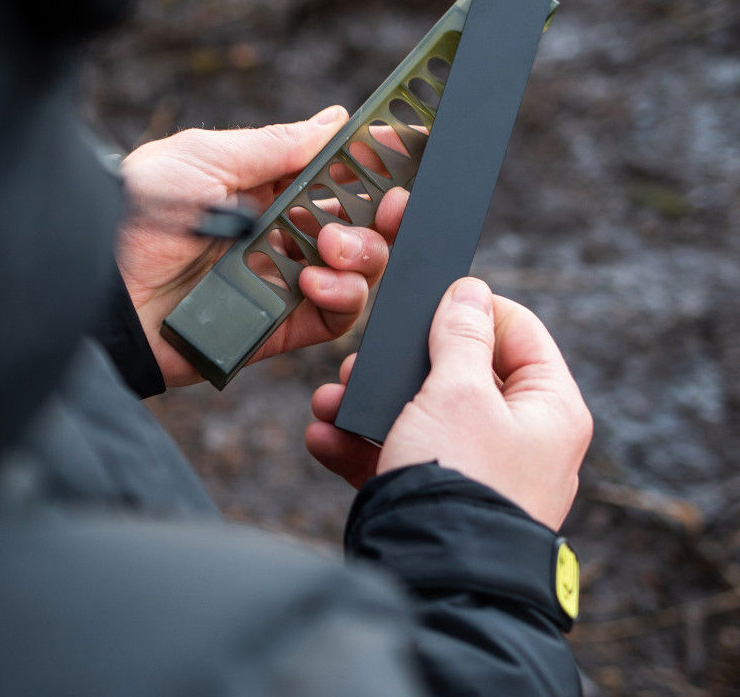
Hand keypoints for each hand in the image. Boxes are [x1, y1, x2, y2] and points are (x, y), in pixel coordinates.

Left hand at [118, 106, 408, 386]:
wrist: (99, 289)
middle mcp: (281, 234)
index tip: (407, 149)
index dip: (375, 164)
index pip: (337, 176)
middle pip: (359, 225)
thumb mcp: (205, 158)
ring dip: (362, 254)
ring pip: (357, 271)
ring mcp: (282, 281)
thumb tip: (336, 119)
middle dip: (383, 213)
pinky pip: (335, 318)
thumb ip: (277, 146)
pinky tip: (314, 279)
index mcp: (266, 189)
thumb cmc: (140, 211)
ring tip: (328, 245)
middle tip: (390, 204)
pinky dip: (341, 298)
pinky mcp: (278, 326)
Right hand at [307, 277, 592, 530]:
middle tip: (365, 361)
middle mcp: (521, 437)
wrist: (434, 585)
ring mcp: (479, 468)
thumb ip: (461, 334)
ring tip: (331, 401)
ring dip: (370, 405)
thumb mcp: (457, 391)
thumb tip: (470, 291)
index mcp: (549, 407)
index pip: (519, 331)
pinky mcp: (441, 494)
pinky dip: (365, 445)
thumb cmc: (460, 481)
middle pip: (460, 373)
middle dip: (403, 366)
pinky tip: (326, 437)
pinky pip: (406, 455)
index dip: (472, 309)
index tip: (428, 304)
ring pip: (423, 414)